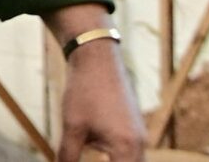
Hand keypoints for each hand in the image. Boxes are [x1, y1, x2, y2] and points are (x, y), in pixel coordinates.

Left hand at [55, 37, 143, 161]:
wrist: (97, 57)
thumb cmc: (84, 91)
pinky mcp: (134, 129)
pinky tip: (104, 157)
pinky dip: (119, 161)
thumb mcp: (72, 127)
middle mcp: (140, 145)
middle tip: (88, 159)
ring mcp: (140, 137)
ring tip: (94, 156)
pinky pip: (131, 156)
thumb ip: (68, 156)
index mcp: (127, 149)